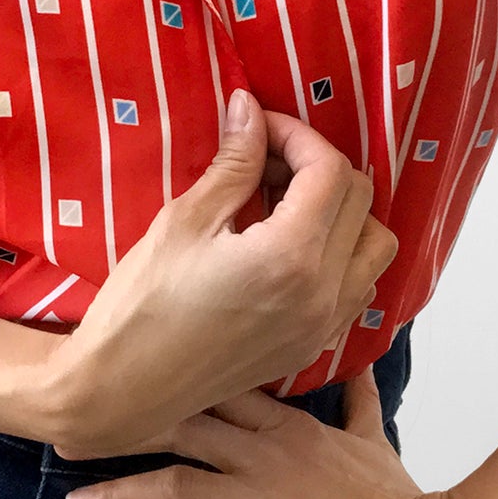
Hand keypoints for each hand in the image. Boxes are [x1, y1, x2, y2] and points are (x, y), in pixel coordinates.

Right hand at [46, 89, 399, 457]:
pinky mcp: (313, 346)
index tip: (258, 127)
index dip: (296, 135)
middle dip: (317, 166)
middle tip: (263, 162)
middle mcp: (323, 293)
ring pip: (374, 245)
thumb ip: (233, 163)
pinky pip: (358, 286)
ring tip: (282, 204)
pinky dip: (342, 254)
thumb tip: (249, 107)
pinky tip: (290, 247)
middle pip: (360, 200)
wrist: (122, 391)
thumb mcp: (184, 222)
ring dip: (342, 211)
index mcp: (291, 257)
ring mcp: (323, 325)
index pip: (329, 171)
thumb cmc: (141, 305)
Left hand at [58, 364, 464, 498]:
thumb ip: (356, 399)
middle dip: (122, 430)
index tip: (122, 375)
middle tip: (71, 433)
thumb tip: (358, 362)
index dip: (165, 379)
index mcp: (287, 423)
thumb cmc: (398, 498)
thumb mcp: (373, 437)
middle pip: (179, 427)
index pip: (215, 385)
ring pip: (175, 485)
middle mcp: (265, 453)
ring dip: (119, 494)